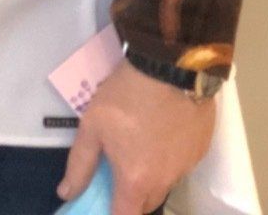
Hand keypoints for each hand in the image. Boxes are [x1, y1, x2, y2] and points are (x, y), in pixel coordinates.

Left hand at [57, 61, 214, 213]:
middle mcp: (165, 181)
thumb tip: (66, 193)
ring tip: (140, 144)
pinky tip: (161, 132)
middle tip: (118, 169)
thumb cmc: (126, 96)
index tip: (104, 203)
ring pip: (165, 183)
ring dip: (151, 175)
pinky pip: (181, 164)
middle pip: (146, 203)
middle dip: (131, 196)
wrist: (170, 65)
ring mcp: (186, 166)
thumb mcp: (93, 125)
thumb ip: (79, 165)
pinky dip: (169, 157)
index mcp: (136, 181)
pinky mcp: (201, 149)